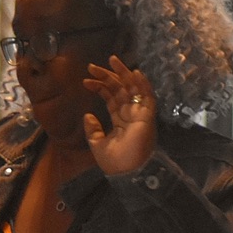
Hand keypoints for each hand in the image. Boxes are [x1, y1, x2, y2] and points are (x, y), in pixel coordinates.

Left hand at [82, 57, 158, 175]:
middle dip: (108, 76)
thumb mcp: (97, 144)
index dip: (99, 86)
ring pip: (133, 88)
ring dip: (124, 73)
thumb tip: (87, 115)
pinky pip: (147, 96)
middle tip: (92, 66)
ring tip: (112, 59)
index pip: (110, 97)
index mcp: (120, 119)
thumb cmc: (114, 162)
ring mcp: (139, 113)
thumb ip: (93, 129)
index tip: (85, 80)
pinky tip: (134, 72)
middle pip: (120, 89)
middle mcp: (130, 113)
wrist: (127, 173)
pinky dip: (143, 84)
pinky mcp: (147, 116)